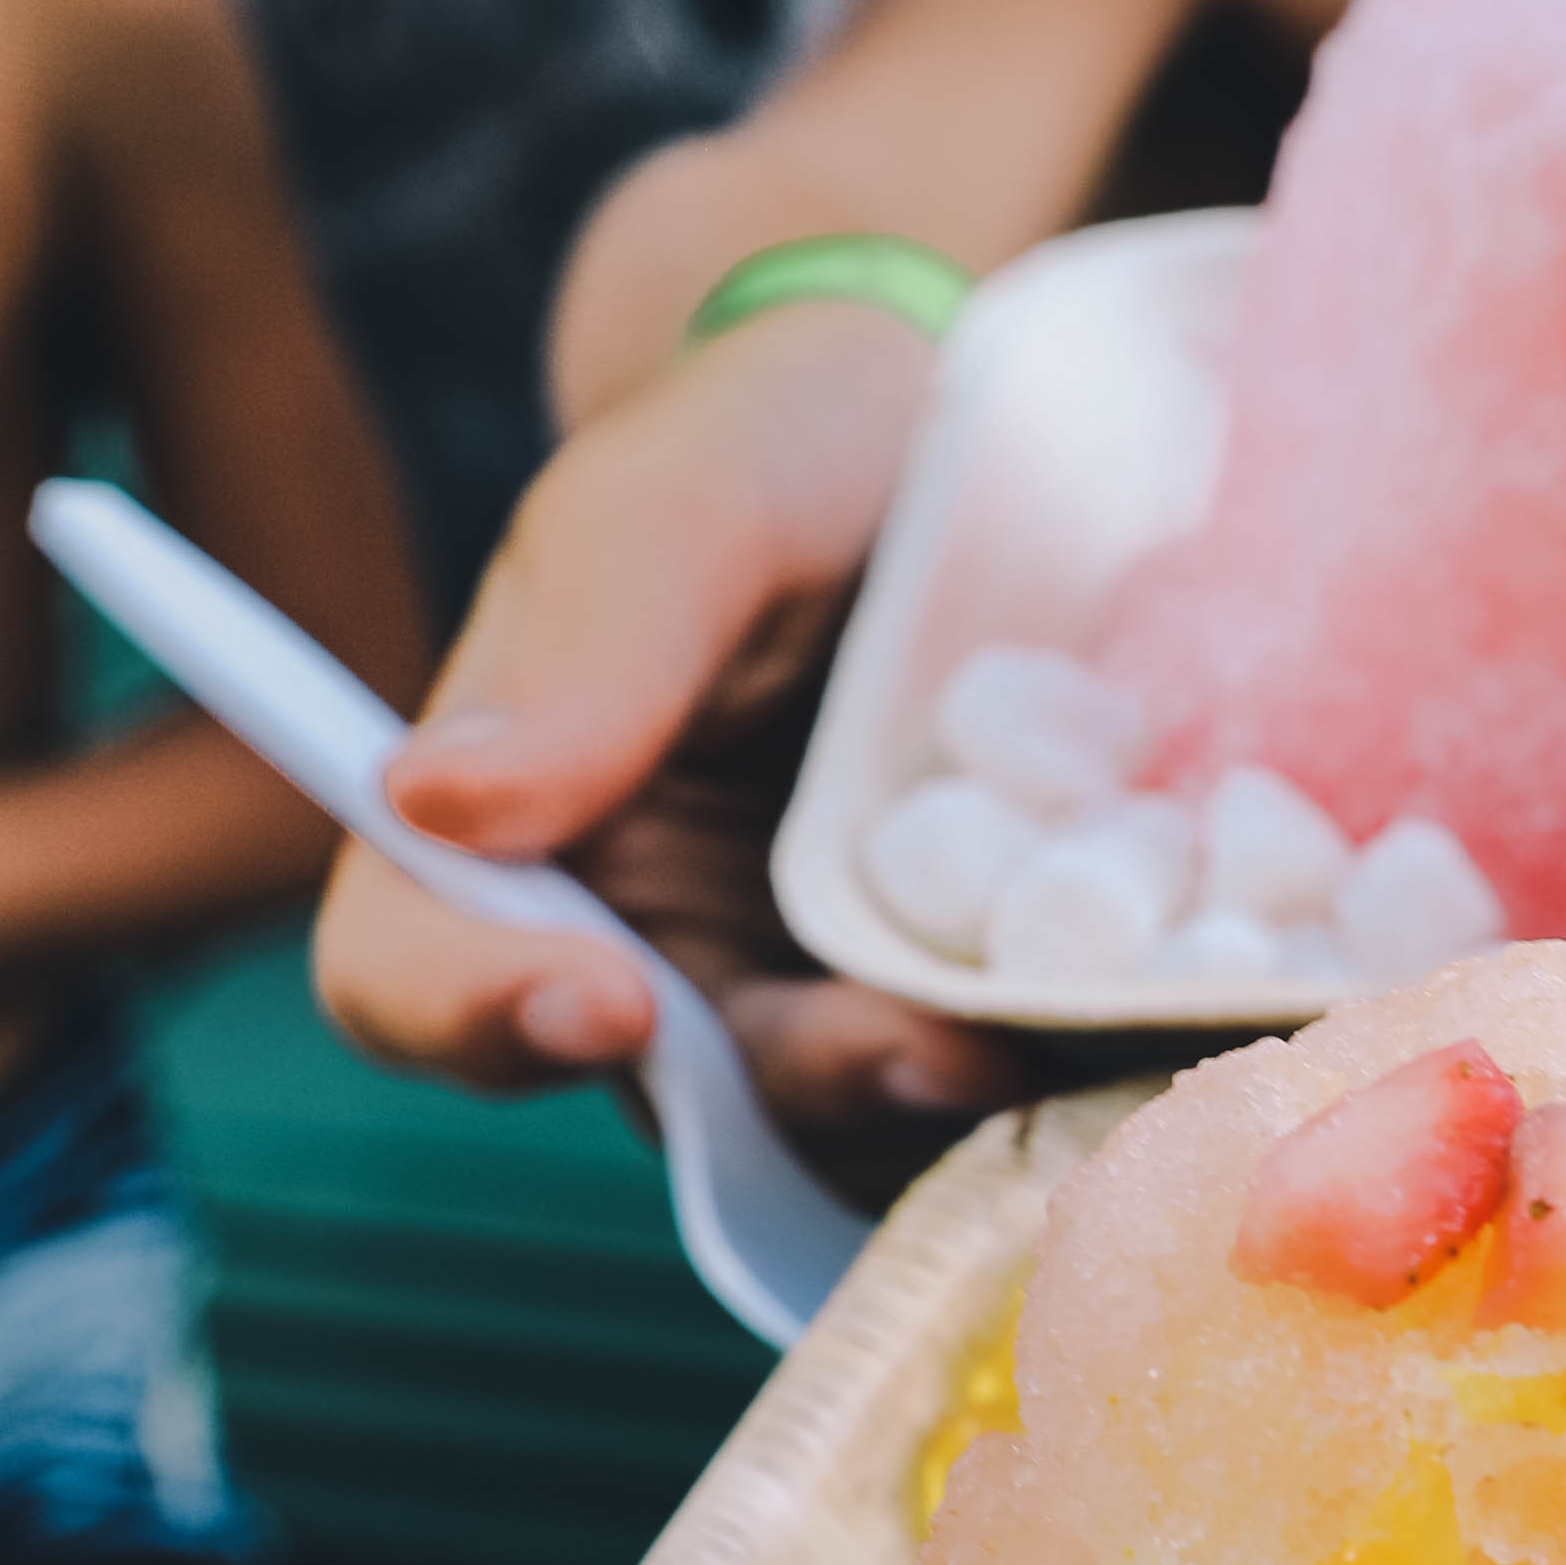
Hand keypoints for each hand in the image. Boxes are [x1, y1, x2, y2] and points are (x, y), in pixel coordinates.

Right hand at [316, 305, 1016, 1204]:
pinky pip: (990, 1097)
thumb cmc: (797, 439)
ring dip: (953, 1112)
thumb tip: (438, 796)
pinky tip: (1153, 1034)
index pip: (411, 972)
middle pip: (672, 1095)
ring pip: (847, 1125)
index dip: (474, 1013)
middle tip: (936, 1051)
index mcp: (514, 830)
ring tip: (1069, 1048)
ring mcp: (809, 997)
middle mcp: (648, 946)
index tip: (602, 999)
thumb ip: (592, 630)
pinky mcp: (958, 1011)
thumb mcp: (698, 489)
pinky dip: (1059, 1083)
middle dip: (806, 1086)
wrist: (986, 438)